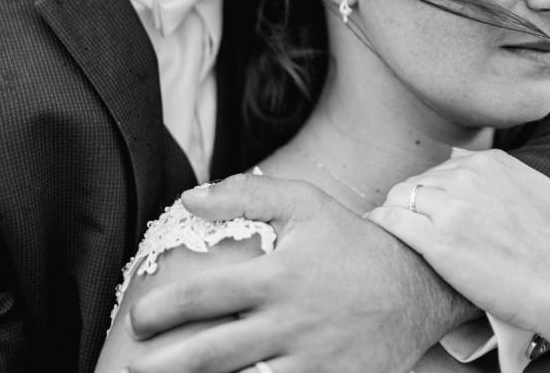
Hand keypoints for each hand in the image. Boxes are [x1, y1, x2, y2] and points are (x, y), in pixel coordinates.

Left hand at [119, 173, 474, 372]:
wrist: (418, 288)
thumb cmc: (351, 244)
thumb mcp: (305, 204)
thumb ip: (246, 195)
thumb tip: (190, 198)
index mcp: (278, 276)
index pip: (206, 295)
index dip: (163, 310)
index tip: (139, 319)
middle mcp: (290, 323)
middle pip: (213, 353)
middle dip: (165, 365)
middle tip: (131, 368)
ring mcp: (310, 361)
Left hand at [367, 149, 549, 333]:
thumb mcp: (535, 186)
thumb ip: (502, 168)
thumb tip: (469, 160)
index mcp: (489, 163)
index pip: (441, 169)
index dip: (432, 193)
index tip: (430, 212)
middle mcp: (468, 177)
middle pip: (418, 182)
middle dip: (413, 204)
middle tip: (409, 225)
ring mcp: (451, 208)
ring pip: (400, 197)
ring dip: (395, 213)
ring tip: (389, 228)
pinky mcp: (437, 240)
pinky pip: (392, 220)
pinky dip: (380, 222)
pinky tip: (375, 228)